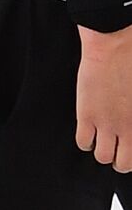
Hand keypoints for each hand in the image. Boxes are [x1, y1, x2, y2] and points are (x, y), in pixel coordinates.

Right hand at [76, 23, 131, 171]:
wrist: (116, 46)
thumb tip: (131, 123)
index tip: (129, 145)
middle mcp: (128, 127)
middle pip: (123, 163)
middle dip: (120, 160)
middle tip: (118, 150)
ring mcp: (107, 123)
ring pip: (102, 157)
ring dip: (102, 152)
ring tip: (102, 140)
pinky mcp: (87, 115)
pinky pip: (83, 142)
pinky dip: (85, 142)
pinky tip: (88, 130)